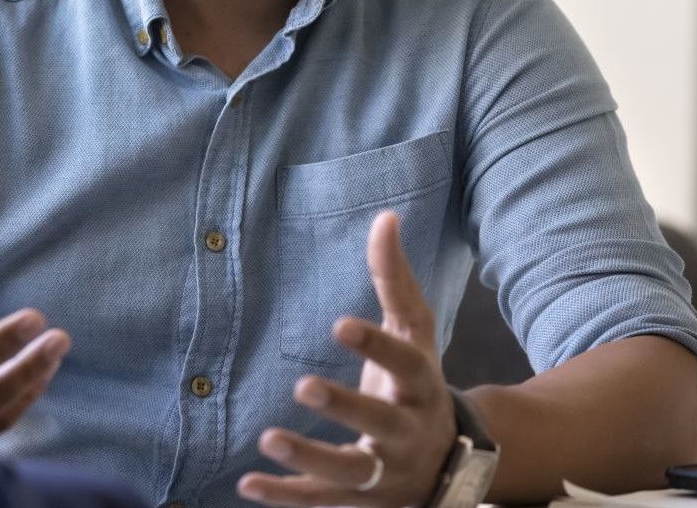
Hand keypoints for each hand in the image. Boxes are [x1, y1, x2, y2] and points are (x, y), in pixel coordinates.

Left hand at [239, 211, 458, 506]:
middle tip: (303, 384)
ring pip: (350, 473)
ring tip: (268, 437)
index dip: (376, 345)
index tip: (339, 323)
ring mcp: (386, 474)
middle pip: (380, 424)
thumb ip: (395, 279)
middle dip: (345, 407)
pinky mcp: (361, 503)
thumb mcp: (415, 333)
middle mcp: (407, 434)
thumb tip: (385, 217)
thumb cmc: (419, 386)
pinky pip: (322, 503)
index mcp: (421, 388)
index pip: (404, 364)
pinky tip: (247, 483)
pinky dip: (286, 496)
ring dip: (309, 457)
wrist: (449, 467)